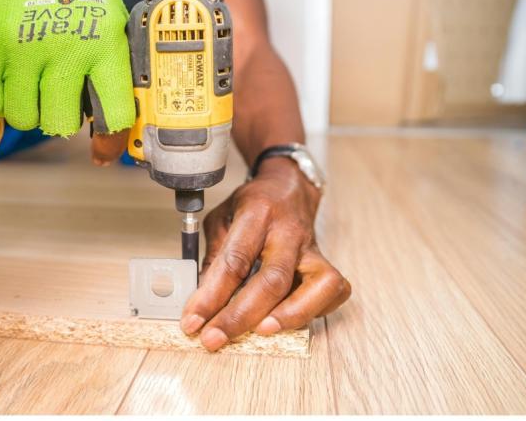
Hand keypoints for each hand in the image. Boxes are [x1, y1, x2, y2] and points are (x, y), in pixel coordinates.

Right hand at [0, 0, 134, 151]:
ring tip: (33, 85)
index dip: (111, 140)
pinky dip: (0, 100)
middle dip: (61, 122)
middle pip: (60, 125)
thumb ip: (113, 70)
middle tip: (59, 102)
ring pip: (23, 119)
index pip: (115, 112)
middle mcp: (65, 48)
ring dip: (29, 111)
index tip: (104, 150)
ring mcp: (22, 47)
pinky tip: (11, 78)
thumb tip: (117, 128)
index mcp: (105, 43)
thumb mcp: (111, 21)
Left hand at [180, 156, 350, 350]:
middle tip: (214, 338)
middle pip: (272, 279)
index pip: (234, 261)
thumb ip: (214, 258)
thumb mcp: (221, 219)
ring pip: (316, 286)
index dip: (211, 296)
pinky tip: (290, 319)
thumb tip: (202, 302)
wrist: (288, 187)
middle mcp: (288, 232)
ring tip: (260, 333)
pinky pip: (333, 291)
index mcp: (257, 214)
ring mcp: (312, 248)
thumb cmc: (252, 205)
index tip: (192, 321)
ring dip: (289, 316)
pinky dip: (315, 310)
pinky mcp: (326, 262)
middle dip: (240, 316)